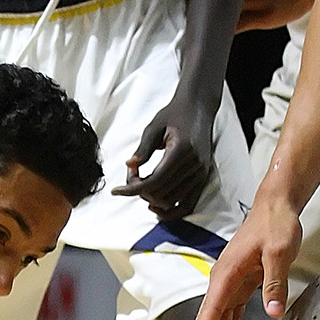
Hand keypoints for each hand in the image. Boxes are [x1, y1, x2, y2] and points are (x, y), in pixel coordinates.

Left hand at [112, 95, 214, 219]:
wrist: (199, 108)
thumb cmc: (174, 114)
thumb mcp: (154, 126)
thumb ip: (143, 148)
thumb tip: (129, 165)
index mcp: (182, 150)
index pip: (154, 181)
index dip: (132, 189)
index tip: (116, 190)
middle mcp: (194, 165)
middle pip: (161, 193)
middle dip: (139, 190)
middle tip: (130, 177)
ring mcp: (201, 174)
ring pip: (171, 201)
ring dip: (151, 198)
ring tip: (140, 184)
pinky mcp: (203, 178)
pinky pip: (188, 205)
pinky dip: (171, 211)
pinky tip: (154, 206)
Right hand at [181, 195, 301, 319]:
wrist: (276, 208)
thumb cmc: (275, 225)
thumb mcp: (279, 252)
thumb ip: (274, 282)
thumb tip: (273, 312)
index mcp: (226, 274)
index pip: (209, 312)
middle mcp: (223, 281)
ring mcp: (231, 283)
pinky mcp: (242, 284)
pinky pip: (233, 313)